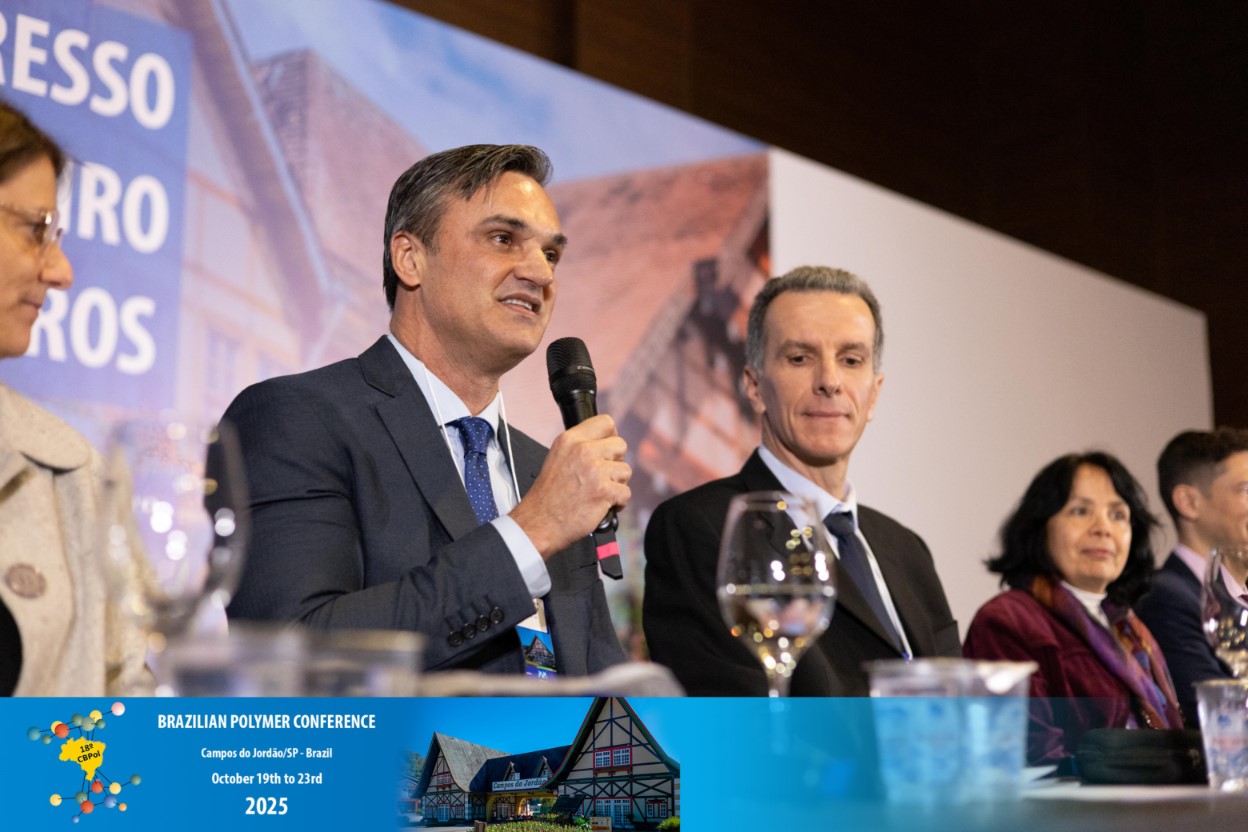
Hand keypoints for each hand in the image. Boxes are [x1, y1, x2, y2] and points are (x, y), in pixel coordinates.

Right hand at [510, 414, 630, 556]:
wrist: (539, 522)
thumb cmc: (547, 496)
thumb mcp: (557, 458)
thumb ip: (579, 447)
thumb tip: (604, 445)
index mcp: (570, 439)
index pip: (605, 422)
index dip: (611, 436)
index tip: (608, 449)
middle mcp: (583, 451)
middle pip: (620, 445)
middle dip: (615, 462)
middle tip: (602, 476)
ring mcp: (595, 471)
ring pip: (626, 471)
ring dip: (617, 484)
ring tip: (599, 492)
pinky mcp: (604, 491)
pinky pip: (626, 493)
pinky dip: (618, 503)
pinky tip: (602, 505)